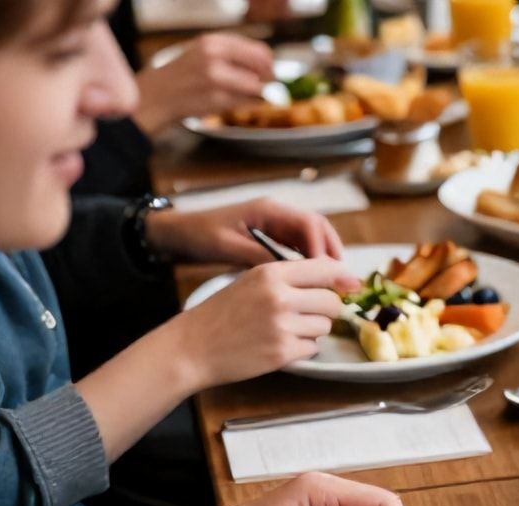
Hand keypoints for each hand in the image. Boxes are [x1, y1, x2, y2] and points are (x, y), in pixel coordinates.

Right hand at [133, 32, 273, 133]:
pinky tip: (229, 102)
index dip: (269, 63)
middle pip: (262, 67)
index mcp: (214, 41)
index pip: (259, 50)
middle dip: (267, 78)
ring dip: (254, 94)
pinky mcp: (216, 98)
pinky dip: (245, 104)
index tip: (268, 72)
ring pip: (256, 87)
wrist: (157, 96)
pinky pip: (246, 103)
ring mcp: (215, 77)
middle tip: (263, 85)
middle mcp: (214, 55)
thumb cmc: (184, 76)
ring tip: (237, 94)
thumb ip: (234, 55)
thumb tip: (269, 65)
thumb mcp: (205, 53)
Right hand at [142, 258, 358, 391]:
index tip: (348, 286)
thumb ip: (290, 278)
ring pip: (325, 326)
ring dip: (312, 330)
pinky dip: (301, 348)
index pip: (325, 269)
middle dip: (325, 310)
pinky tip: (277, 345)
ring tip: (284, 330)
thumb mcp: (251, 282)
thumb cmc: (223, 313)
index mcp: (271, 273)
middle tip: (306, 314)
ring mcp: (282, 326)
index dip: (340, 279)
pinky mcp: (282, 352)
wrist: (192, 347)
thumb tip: (341, 278)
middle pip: (332, 301)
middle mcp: (279, 297)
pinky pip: (312, 348)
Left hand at [145, 197, 345, 265]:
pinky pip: (300, 246)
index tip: (326, 274)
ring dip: (324, 257)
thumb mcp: (227, 247)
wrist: (179, 234)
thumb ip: (258, 256)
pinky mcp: (272, 236)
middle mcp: (277, 213)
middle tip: (340, 278)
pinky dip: (311, 261)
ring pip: (313, 238)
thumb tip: (289, 273)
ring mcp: (276, 224)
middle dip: (332, 251)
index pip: (309, 224)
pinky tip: (312, 280)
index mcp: (268, 210)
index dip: (322, 248)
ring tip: (332, 282)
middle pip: (318, 228)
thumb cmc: (199, 236)